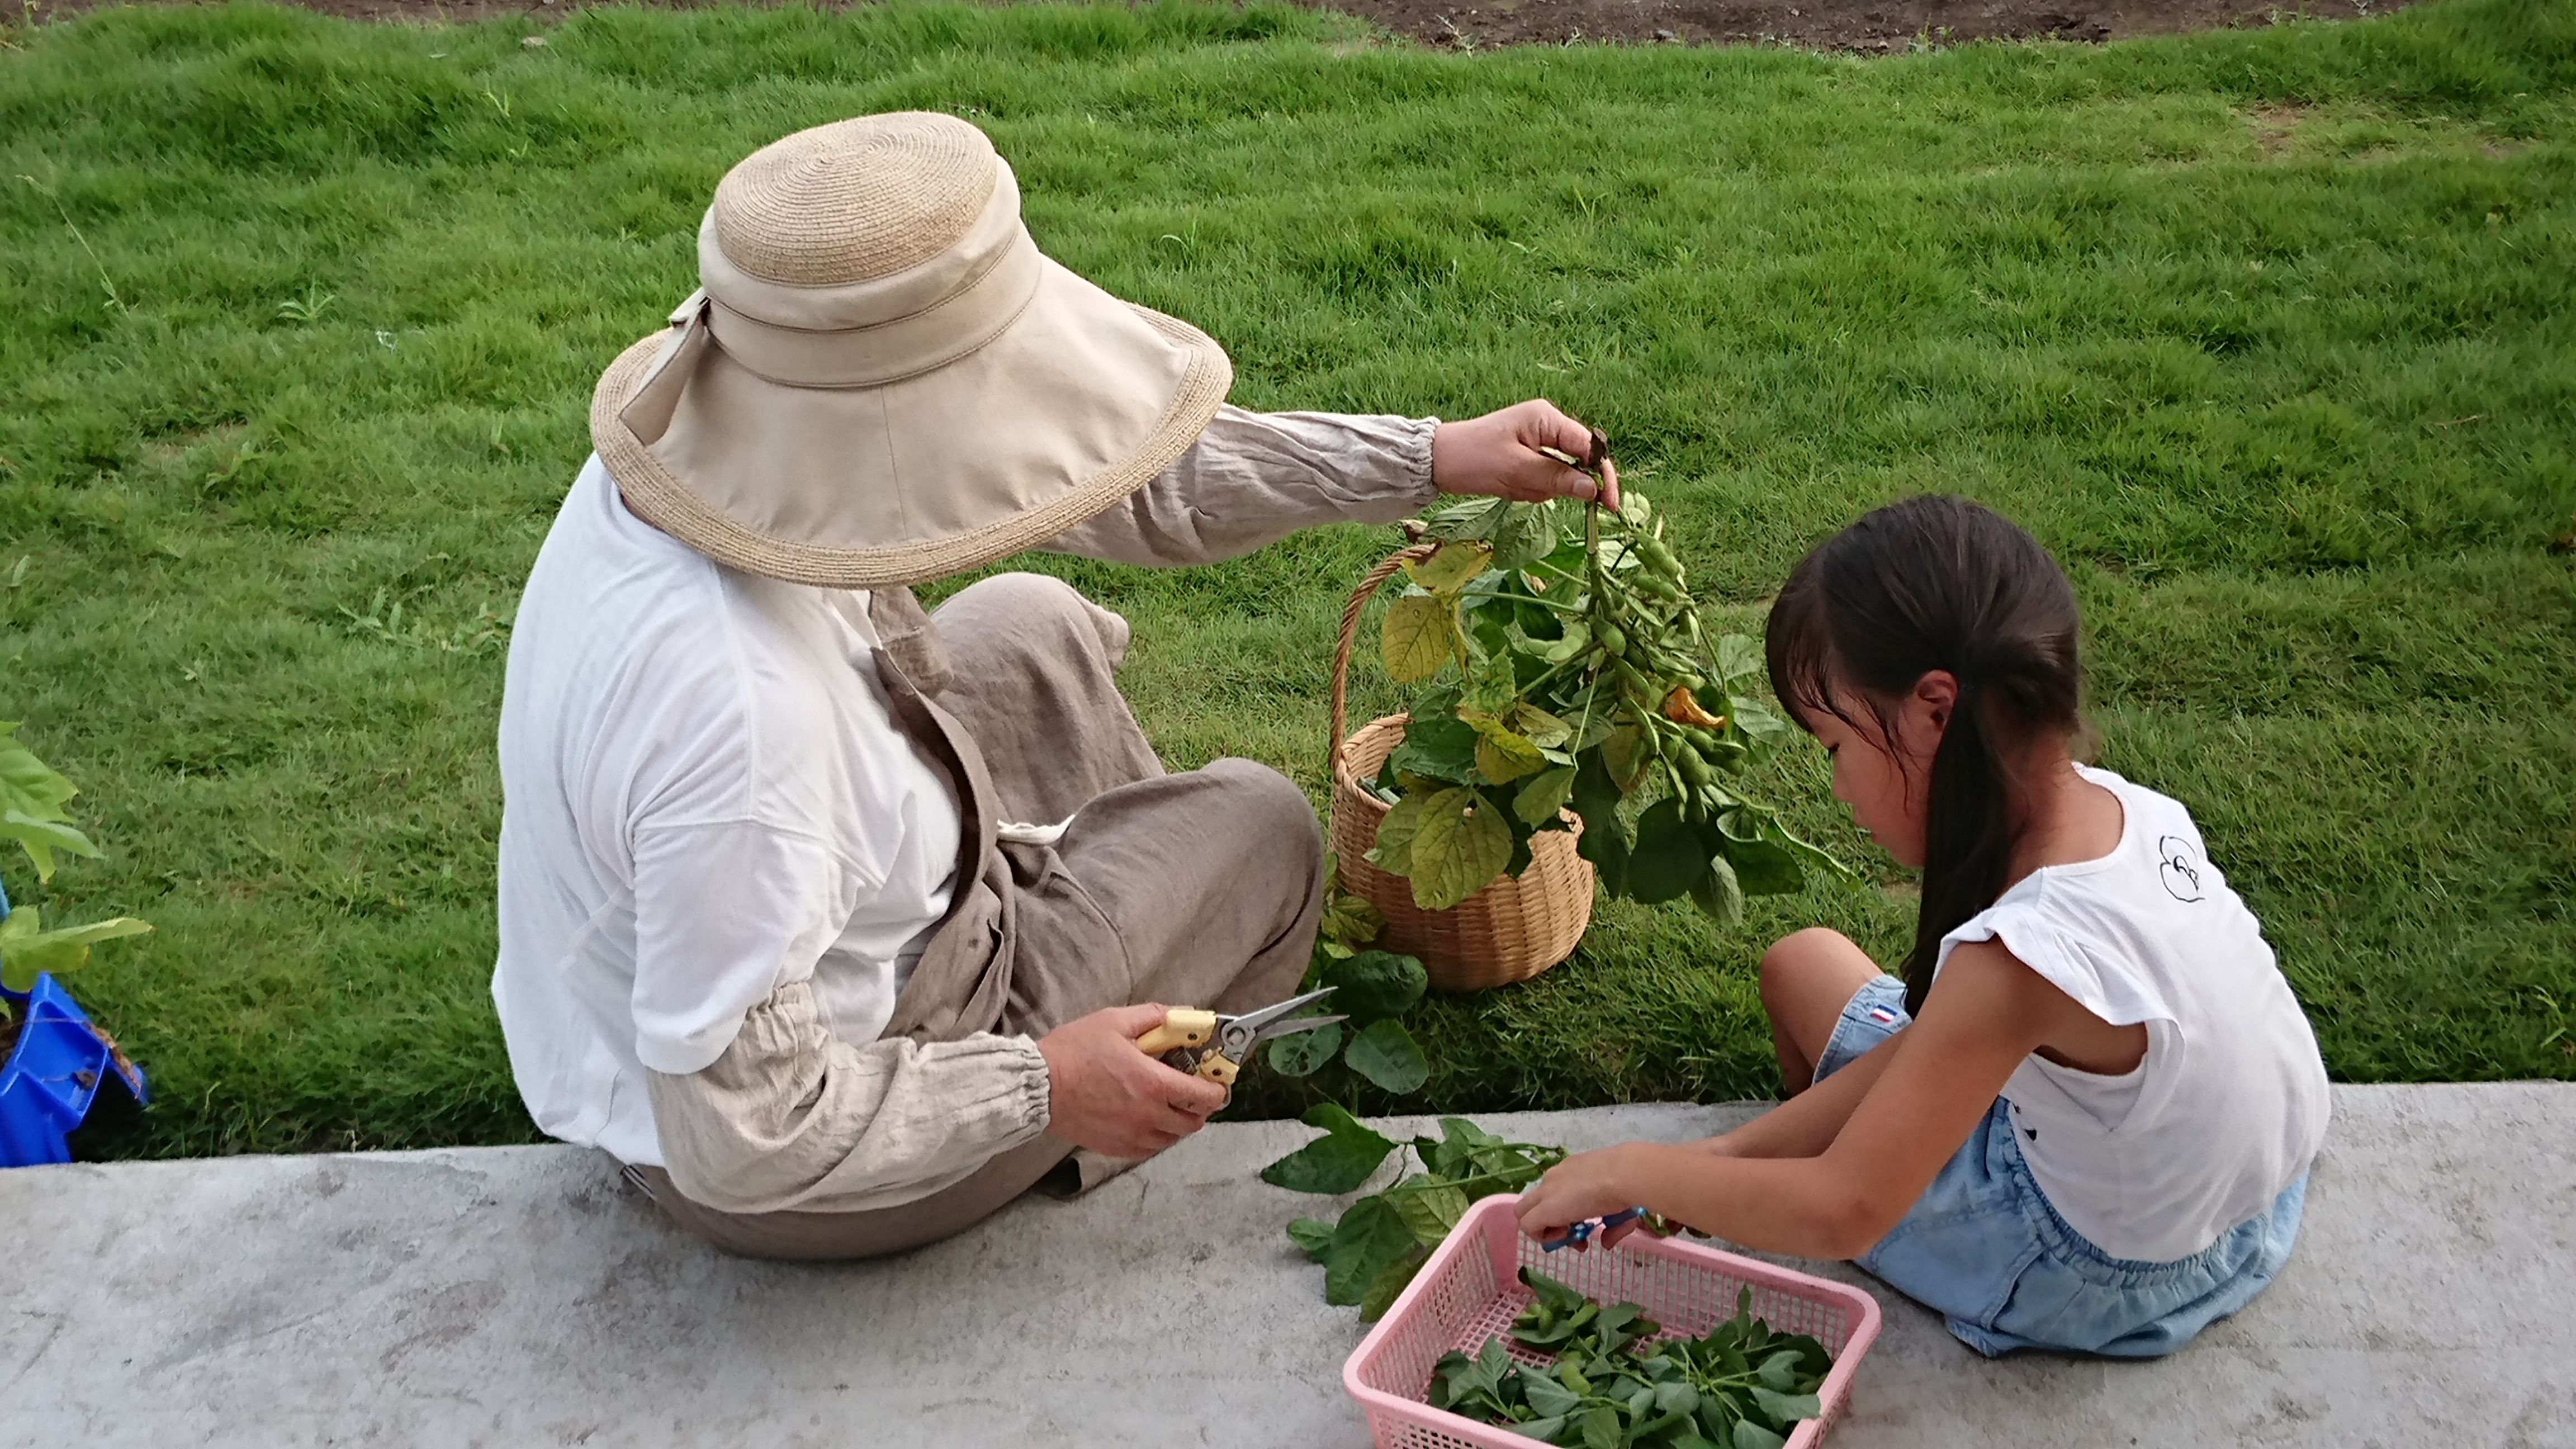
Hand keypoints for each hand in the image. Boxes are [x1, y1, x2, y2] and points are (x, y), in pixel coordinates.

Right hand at [1036, 1004, 1229, 1158]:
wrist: (1039, 1086)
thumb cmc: (1075, 1052)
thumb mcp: (1116, 1022)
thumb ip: (1154, 1017)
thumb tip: (1181, 1015)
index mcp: (1155, 1084)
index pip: (1204, 1096)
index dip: (1217, 1090)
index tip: (1217, 1082)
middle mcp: (1149, 1116)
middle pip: (1193, 1122)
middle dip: (1200, 1108)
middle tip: (1194, 1093)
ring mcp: (1132, 1136)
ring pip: (1172, 1139)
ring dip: (1178, 1124)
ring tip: (1170, 1106)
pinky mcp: (1115, 1147)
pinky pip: (1149, 1149)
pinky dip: (1156, 1137)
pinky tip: (1147, 1121)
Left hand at [1430, 400, 1622, 510]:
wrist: (1437, 462)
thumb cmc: (1473, 459)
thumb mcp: (1516, 470)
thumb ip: (1556, 478)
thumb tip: (1592, 488)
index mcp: (1546, 419)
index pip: (1589, 447)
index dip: (1602, 475)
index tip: (1608, 504)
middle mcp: (1547, 426)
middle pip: (1577, 462)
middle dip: (1561, 484)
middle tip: (1539, 494)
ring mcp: (1538, 442)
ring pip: (1560, 476)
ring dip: (1540, 488)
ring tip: (1511, 485)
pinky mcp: (1528, 458)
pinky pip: (1543, 480)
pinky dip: (1530, 489)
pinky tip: (1509, 487)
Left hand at [1514, 1143, 1654, 1245]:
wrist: (1623, 1175)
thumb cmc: (1626, 1186)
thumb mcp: (1620, 1209)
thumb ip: (1612, 1228)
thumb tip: (1606, 1244)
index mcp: (1571, 1170)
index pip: (1555, 1192)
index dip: (1565, 1212)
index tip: (1582, 1224)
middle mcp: (1554, 1178)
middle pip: (1535, 1202)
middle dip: (1549, 1221)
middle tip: (1571, 1233)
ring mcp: (1546, 1191)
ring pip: (1525, 1212)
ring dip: (1545, 1229)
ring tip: (1570, 1238)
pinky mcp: (1544, 1208)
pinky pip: (1528, 1225)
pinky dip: (1542, 1236)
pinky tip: (1565, 1237)